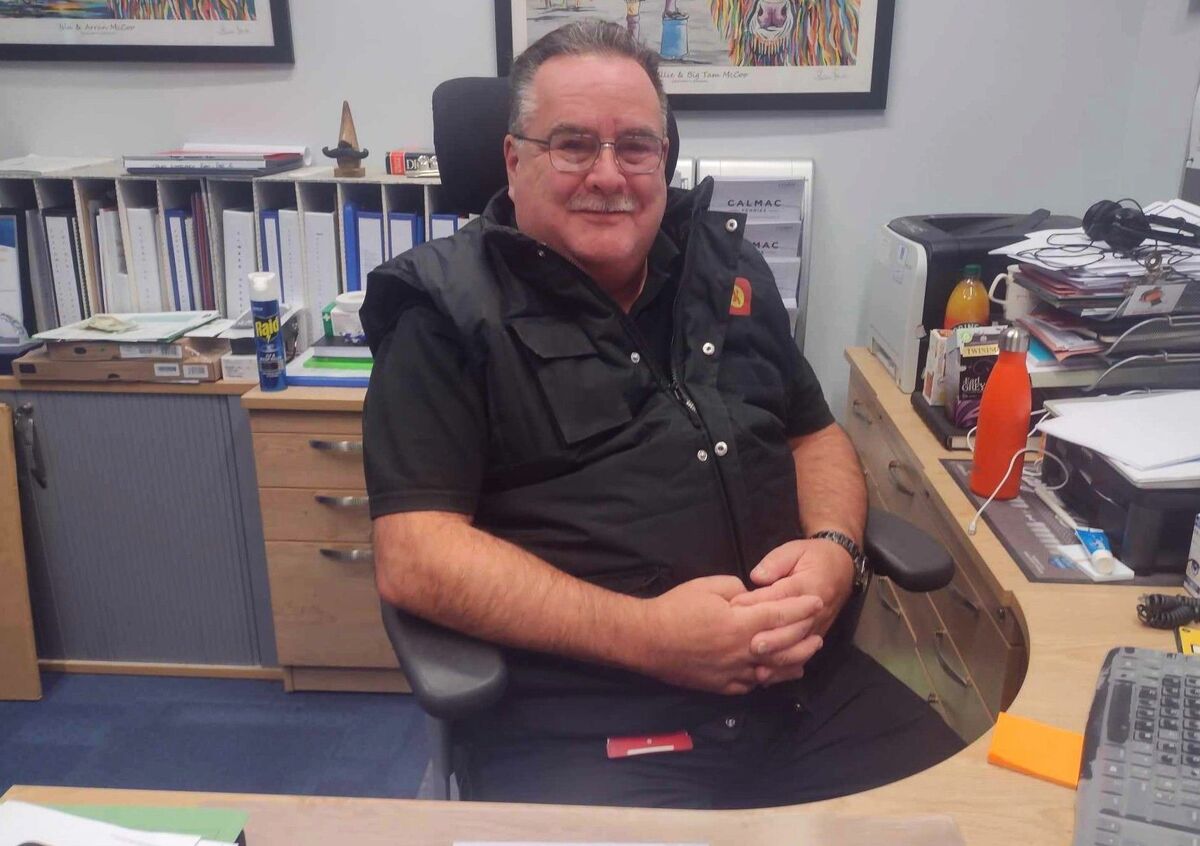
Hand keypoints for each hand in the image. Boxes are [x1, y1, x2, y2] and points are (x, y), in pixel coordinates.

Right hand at [635, 575, 822, 695]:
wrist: (647, 640)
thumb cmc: (675, 609)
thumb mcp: (708, 586)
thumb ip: (736, 589)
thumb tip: (750, 598)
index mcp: (741, 624)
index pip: (781, 615)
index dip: (802, 608)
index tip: (817, 602)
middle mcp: (743, 652)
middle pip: (785, 646)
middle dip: (804, 636)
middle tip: (817, 629)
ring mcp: (733, 673)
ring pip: (774, 671)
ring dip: (794, 661)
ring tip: (807, 655)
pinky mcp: (722, 686)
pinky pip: (752, 684)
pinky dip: (768, 677)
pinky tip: (774, 673)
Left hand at [730, 538, 854, 684]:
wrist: (842, 566)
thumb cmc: (812, 556)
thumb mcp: (794, 550)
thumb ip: (775, 562)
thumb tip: (756, 577)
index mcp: (807, 586)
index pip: (780, 598)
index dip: (757, 605)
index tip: (735, 610)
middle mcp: (814, 611)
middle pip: (793, 630)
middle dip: (771, 640)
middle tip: (750, 647)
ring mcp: (817, 626)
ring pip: (798, 648)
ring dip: (778, 660)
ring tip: (758, 670)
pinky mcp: (816, 636)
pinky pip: (802, 656)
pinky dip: (786, 669)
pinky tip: (768, 677)